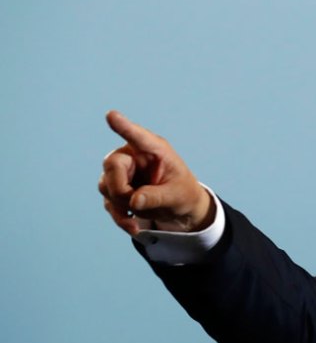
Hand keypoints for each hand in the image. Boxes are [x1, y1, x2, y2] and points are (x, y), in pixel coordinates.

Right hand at [99, 111, 213, 234]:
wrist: (179, 208)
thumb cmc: (183, 193)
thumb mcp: (176, 196)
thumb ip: (156, 197)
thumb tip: (133, 201)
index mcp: (154, 149)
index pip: (137, 136)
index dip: (124, 126)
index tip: (112, 116)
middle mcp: (133, 155)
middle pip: (112, 166)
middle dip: (121, 190)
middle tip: (135, 205)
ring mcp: (122, 171)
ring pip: (105, 185)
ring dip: (121, 206)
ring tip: (142, 216)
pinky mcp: (115, 188)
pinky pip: (108, 202)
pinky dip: (119, 217)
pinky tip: (134, 226)